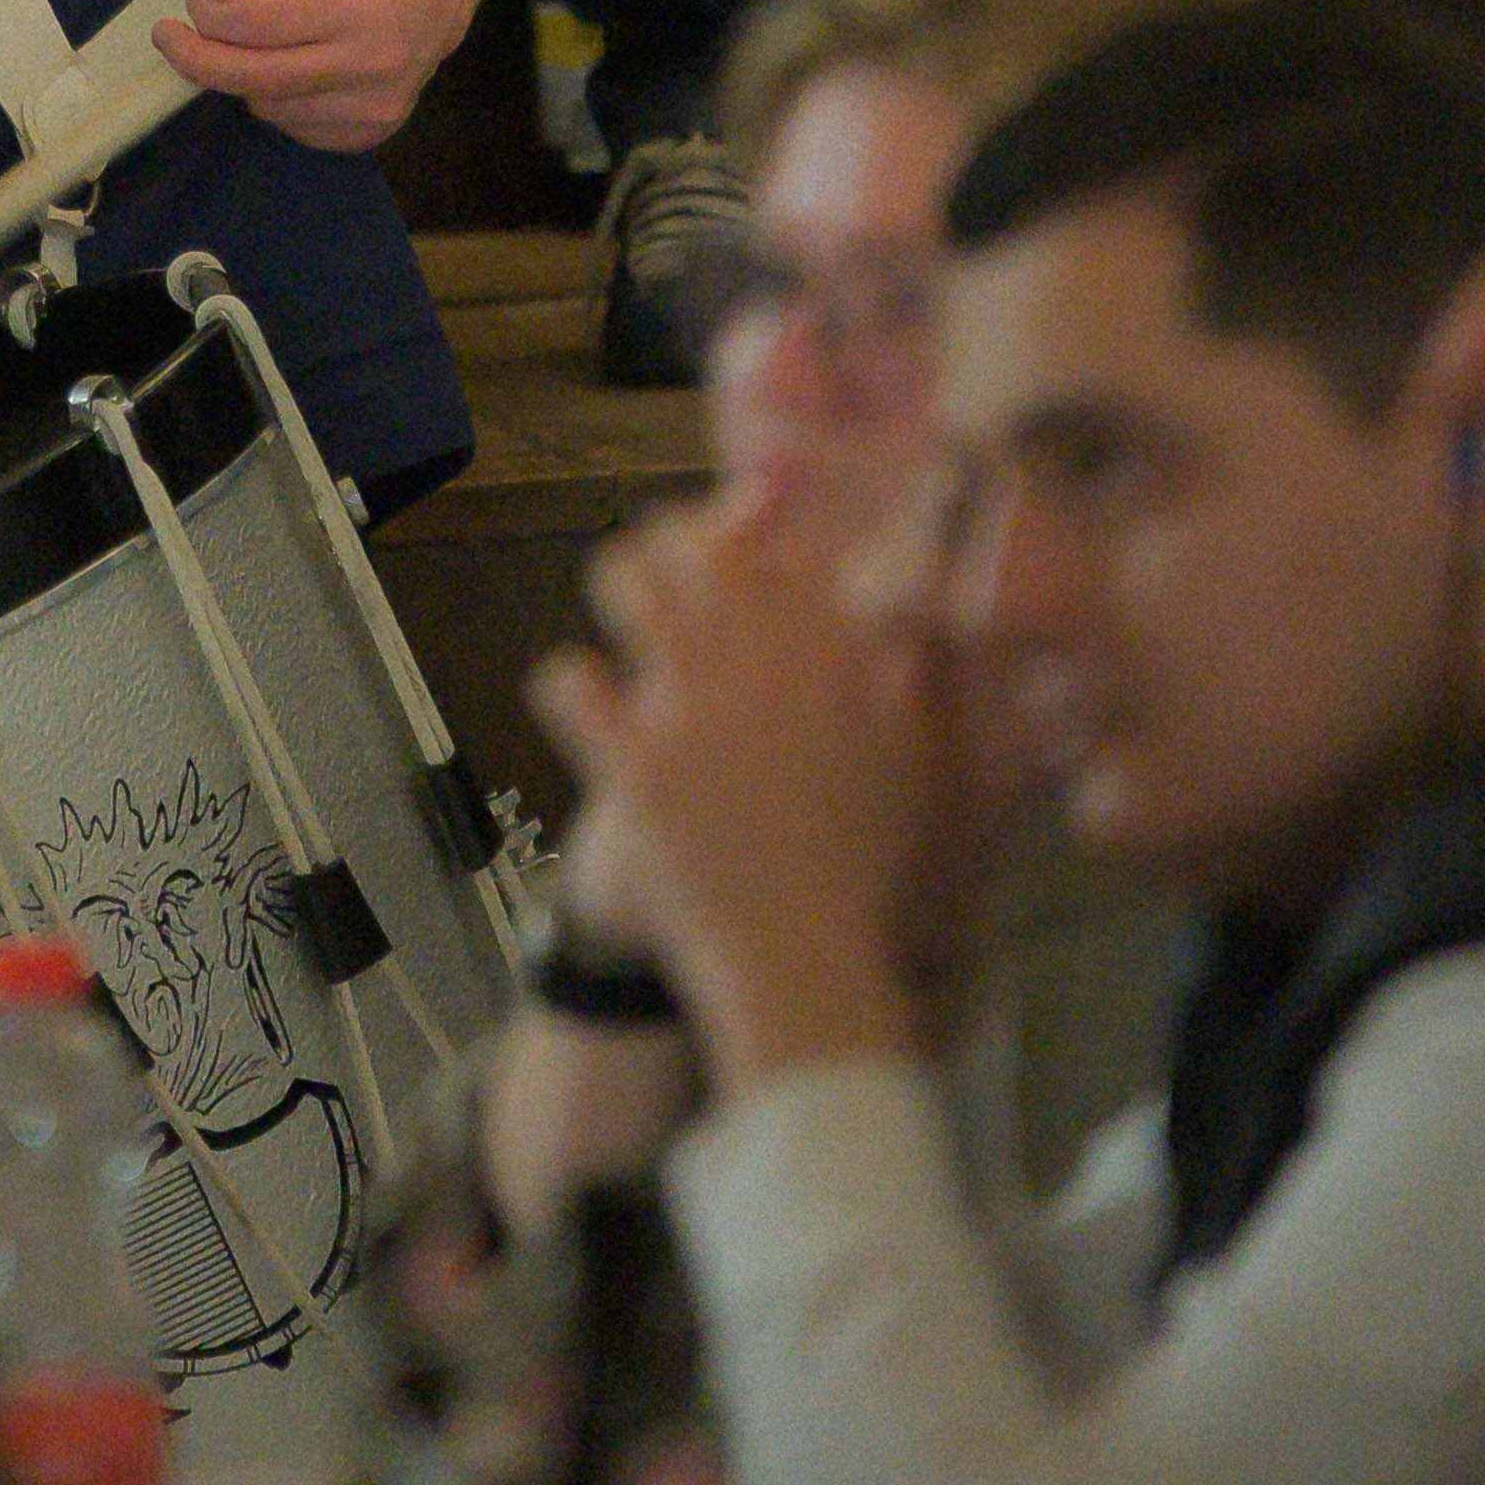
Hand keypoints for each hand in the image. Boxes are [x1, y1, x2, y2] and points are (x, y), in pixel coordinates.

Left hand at [155, 0, 456, 152]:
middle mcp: (374, 63)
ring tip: (246, 47)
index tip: (193, 5)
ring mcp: (376, 107)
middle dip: (200, 59)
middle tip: (170, 39)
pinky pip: (294, 128)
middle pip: (257, 77)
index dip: (213, 17)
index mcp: (363, 4)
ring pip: (269, 106)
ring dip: (242, 78)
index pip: (262, 24)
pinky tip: (285, 71)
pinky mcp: (371, 134)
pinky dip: (275, 101)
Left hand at [530, 492, 936, 1083]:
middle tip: (664, 571)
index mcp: (834, 643)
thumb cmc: (868, 865)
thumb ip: (912, 664)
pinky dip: (572, 687)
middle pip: (685, 537)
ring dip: (619, 588)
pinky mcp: (630, 761)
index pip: (769, 528)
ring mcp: (689, 703)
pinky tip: (588, 704)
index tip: (730, 539)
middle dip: (667, 544)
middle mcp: (760, 653)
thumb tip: (906, 596)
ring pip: (620, 578)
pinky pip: (567, 678)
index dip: (738, 522)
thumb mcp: (916, 757)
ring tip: (625, 614)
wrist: (809, 962)